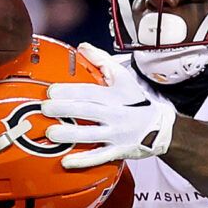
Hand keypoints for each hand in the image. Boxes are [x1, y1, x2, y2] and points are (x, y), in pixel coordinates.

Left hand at [43, 53, 174, 171]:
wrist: (161, 128)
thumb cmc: (136, 101)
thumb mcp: (123, 77)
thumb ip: (101, 60)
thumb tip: (82, 47)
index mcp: (115, 96)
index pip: (90, 92)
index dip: (71, 91)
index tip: (52, 91)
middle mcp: (115, 115)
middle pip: (88, 111)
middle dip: (65, 110)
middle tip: (46, 108)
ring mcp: (116, 135)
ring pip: (91, 135)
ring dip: (70, 135)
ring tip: (51, 133)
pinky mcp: (116, 151)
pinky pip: (98, 157)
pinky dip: (82, 161)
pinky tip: (66, 161)